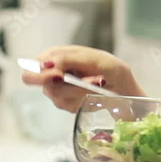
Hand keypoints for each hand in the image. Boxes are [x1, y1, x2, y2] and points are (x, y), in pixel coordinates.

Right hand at [21, 45, 143, 112]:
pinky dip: (85, 100)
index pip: (34, 65)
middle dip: (66, 85)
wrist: (126, 90)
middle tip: (87, 82)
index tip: (59, 75)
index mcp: (57, 55)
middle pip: (43, 84)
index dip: (40, 73)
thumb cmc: (112, 70)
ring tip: (99, 83)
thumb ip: (70, 59)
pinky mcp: (68, 105)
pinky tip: (96, 92)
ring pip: (58, 97)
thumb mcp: (96, 59)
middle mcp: (54, 73)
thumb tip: (48, 64)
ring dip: (81, 91)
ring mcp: (60, 91)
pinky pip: (69, 106)